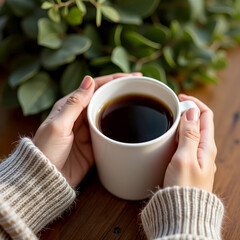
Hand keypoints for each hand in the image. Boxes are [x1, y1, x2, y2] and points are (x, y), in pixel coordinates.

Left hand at [33, 72, 141, 186]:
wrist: (46, 179)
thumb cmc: (46, 150)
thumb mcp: (58, 125)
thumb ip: (75, 103)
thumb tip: (89, 79)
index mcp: (70, 106)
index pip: (94, 87)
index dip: (113, 80)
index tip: (132, 77)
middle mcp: (80, 116)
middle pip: (104, 98)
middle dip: (121, 91)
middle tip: (140, 86)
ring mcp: (88, 130)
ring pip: (108, 114)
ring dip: (122, 107)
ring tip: (139, 101)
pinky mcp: (94, 144)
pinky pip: (109, 132)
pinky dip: (119, 126)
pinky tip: (130, 123)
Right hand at [163, 94, 216, 191]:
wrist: (182, 212)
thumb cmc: (183, 188)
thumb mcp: (185, 158)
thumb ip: (189, 135)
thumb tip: (192, 112)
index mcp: (207, 146)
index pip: (205, 116)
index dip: (194, 104)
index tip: (180, 98)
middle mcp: (204, 150)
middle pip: (200, 122)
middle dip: (187, 111)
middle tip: (171, 107)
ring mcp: (197, 157)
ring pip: (192, 132)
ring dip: (182, 122)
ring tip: (169, 119)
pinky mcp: (189, 163)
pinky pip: (186, 143)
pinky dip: (179, 134)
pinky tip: (169, 136)